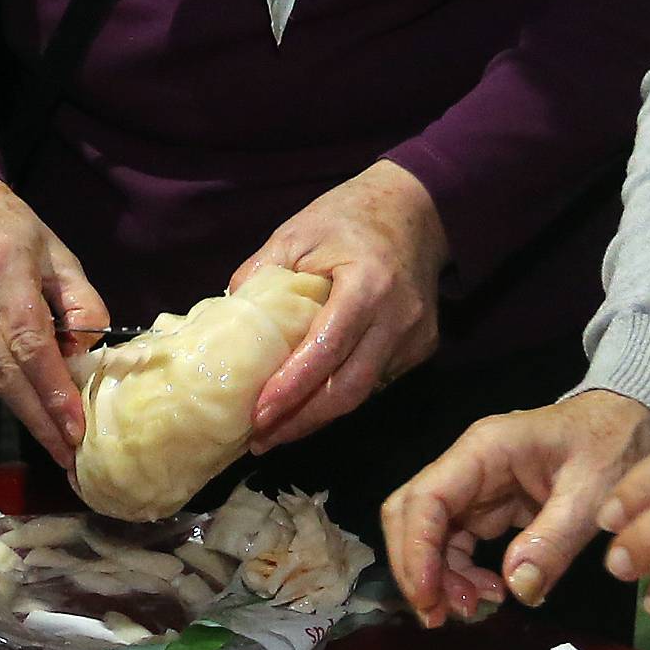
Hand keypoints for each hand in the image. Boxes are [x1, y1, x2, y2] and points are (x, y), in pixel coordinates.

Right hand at [0, 176, 105, 461]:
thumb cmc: (9, 229)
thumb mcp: (57, 254)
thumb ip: (80, 304)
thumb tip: (89, 359)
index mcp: (3, 267)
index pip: (29, 343)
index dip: (52, 392)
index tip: (75, 431)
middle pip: (2, 373)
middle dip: (38, 418)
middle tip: (67, 454)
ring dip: (17, 395)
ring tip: (46, 407)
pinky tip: (4, 362)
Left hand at [241, 162, 448, 449]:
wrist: (417, 207)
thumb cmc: (349, 215)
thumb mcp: (296, 233)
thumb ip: (260, 275)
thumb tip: (226, 321)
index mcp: (367, 285)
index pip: (327, 350)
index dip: (291, 389)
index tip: (255, 416)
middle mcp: (398, 318)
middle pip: (349, 389)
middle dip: (301, 421)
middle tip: (260, 441)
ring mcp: (416, 337)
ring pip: (364, 393)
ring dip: (318, 416)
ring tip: (276, 431)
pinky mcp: (423, 347)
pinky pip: (377, 382)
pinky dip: (341, 396)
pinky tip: (311, 403)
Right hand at [382, 390, 649, 628]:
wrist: (630, 419)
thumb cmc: (613, 445)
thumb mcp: (594, 494)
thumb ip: (554, 540)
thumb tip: (516, 590)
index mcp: (485, 450)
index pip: (426, 498)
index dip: (416, 551)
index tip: (428, 599)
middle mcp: (469, 465)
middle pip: (412, 514)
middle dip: (417, 567)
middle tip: (441, 615)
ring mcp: (476, 486)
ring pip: (430, 532)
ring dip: (439, 576)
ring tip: (475, 609)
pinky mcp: (489, 506)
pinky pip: (457, 542)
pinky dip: (462, 573)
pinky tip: (493, 593)